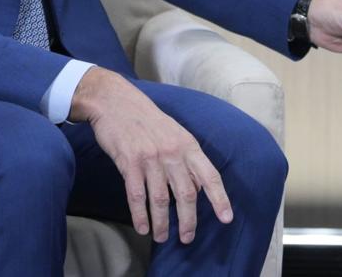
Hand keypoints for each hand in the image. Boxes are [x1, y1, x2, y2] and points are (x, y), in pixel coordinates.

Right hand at [68, 67, 232, 243]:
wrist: (115, 102)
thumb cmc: (146, 119)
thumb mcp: (174, 133)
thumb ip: (186, 159)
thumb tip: (197, 189)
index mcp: (187, 145)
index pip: (209, 175)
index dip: (219, 198)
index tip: (226, 218)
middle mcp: (172, 153)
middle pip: (186, 194)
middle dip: (188, 221)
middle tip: (187, 238)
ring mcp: (150, 158)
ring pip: (161, 199)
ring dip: (162, 223)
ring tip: (161, 237)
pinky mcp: (129, 162)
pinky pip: (137, 195)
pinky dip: (140, 215)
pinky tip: (142, 227)